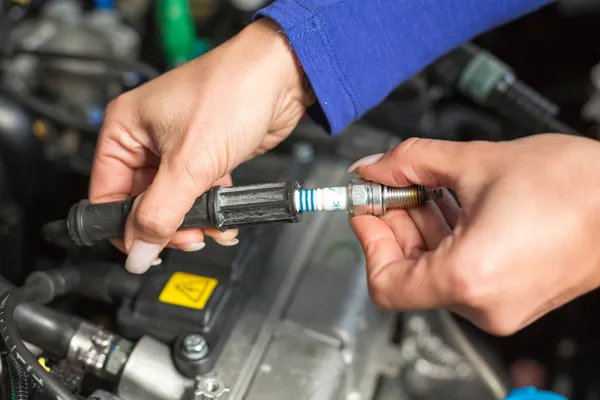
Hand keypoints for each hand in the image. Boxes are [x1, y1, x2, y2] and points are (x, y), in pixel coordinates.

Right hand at [90, 19, 311, 272]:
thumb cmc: (232, 92)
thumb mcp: (189, 162)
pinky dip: (210, 209)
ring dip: (191, 222)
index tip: (143, 251)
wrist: (281, 78)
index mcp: (125, 129)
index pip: (106, 192)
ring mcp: (177, 148)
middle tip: (187, 238)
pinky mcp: (204, 156)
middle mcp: (147, 139)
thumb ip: (161, 212)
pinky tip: (224, 218)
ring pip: (172, 201)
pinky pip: (197, 193)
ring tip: (209, 229)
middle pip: (141, 202)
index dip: (123, 227)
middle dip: (164, 226)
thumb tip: (138, 250)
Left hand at [349, 134, 599, 335]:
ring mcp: (501, 306)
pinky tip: (447, 203)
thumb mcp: (476, 161)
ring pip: (434, 272)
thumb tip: (376, 167)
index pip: (385, 281)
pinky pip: (461, 273)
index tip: (366, 207)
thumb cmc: (578, 186)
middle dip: (393, 225)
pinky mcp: (514, 297)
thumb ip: (412, 161)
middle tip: (389, 186)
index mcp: (467, 278)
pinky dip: (446, 240)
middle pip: (408, 274)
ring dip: (420, 228)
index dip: (368, 240)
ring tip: (420, 187)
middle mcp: (483, 305)